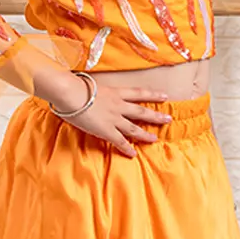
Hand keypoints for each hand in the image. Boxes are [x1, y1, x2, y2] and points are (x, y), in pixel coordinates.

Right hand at [49, 77, 172, 156]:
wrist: (71, 93)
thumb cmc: (76, 86)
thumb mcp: (91, 84)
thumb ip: (95, 89)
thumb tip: (90, 90)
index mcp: (115, 92)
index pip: (138, 93)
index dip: (152, 94)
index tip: (164, 96)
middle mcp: (118, 105)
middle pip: (141, 111)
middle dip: (156, 115)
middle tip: (168, 119)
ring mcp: (113, 119)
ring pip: (134, 128)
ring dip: (145, 134)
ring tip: (155, 139)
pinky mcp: (106, 130)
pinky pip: (119, 141)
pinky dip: (126, 148)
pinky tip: (133, 153)